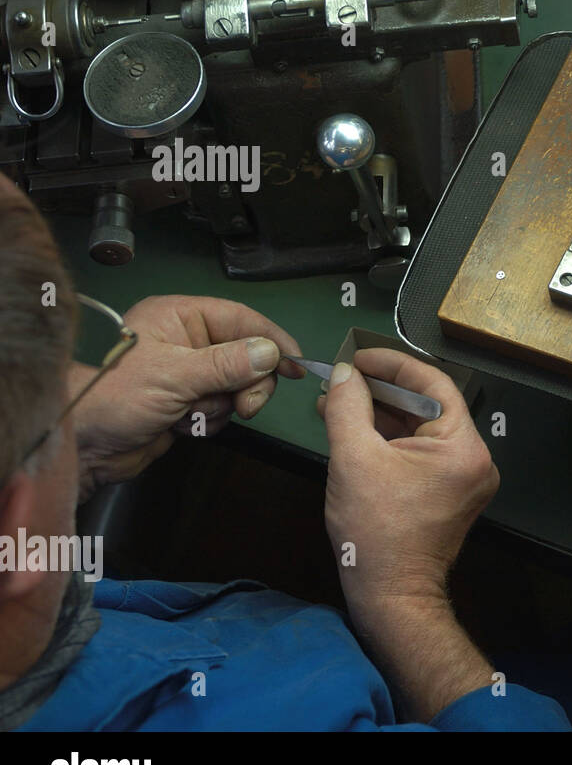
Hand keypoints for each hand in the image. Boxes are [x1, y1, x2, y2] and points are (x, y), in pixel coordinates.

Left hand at [72, 294, 304, 493]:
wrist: (82, 446)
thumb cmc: (115, 397)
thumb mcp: (176, 376)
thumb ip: (228, 364)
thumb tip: (271, 352)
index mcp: (180, 318)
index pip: (241, 319)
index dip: (272, 339)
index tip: (296, 363)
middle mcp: (187, 341)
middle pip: (246, 356)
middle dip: (246, 385)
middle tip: (244, 406)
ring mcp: (188, 373)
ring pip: (237, 387)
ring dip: (222, 406)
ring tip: (192, 415)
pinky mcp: (187, 401)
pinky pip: (222, 408)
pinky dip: (211, 420)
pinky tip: (184, 425)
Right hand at [319, 348, 498, 615]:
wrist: (391, 596)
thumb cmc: (377, 536)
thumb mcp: (354, 459)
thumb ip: (348, 407)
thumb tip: (345, 375)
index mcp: (464, 447)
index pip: (433, 383)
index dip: (393, 364)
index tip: (360, 357)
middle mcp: (474, 459)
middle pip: (427, 405)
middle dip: (381, 390)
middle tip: (344, 378)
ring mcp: (463, 477)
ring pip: (420, 428)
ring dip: (380, 414)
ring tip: (338, 402)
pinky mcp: (448, 491)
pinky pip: (419, 451)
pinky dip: (389, 439)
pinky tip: (354, 429)